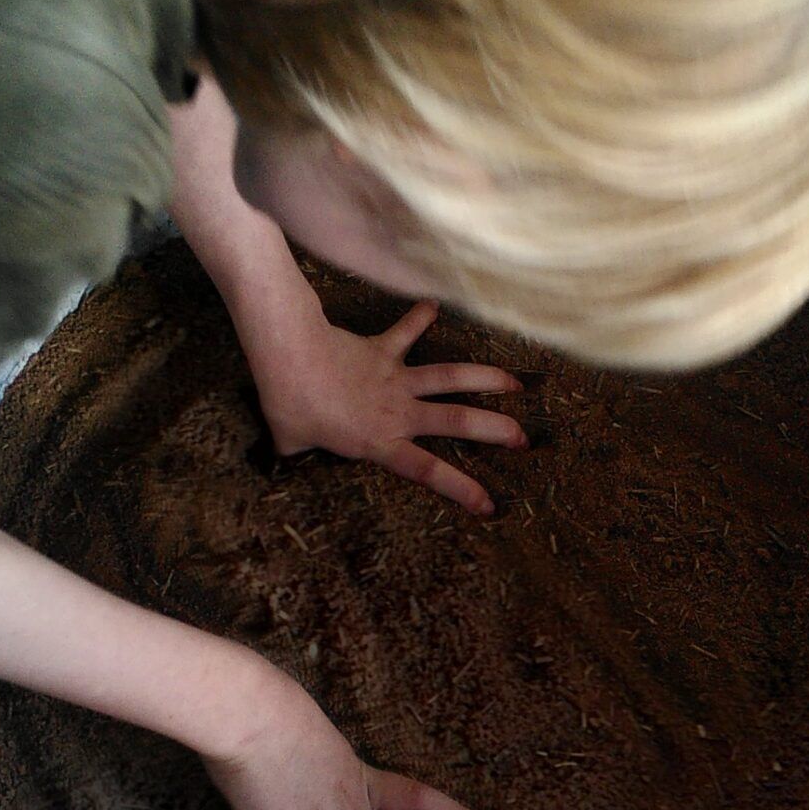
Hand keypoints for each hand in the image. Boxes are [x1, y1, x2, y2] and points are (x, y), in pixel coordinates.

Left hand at [251, 294, 527, 515]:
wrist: (290, 355)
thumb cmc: (289, 404)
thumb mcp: (292, 442)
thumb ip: (298, 451)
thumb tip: (285, 454)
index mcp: (380, 441)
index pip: (428, 472)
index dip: (461, 489)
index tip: (490, 505)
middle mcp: (398, 411)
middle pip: (458, 420)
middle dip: (495, 429)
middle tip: (524, 438)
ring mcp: (395, 378)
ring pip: (450, 377)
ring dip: (485, 377)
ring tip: (515, 382)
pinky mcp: (382, 349)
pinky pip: (406, 332)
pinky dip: (420, 317)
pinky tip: (435, 304)